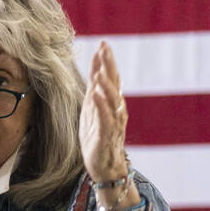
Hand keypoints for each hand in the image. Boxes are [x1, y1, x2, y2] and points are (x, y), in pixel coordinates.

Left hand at [79, 41, 128, 181]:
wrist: (104, 166)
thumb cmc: (98, 137)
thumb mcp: (93, 109)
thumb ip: (95, 89)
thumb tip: (95, 66)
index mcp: (111, 103)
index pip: (110, 78)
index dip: (106, 61)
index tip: (103, 43)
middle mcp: (116, 110)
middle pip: (114, 84)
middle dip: (109, 66)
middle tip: (105, 48)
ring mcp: (113, 123)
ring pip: (112, 101)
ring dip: (106, 85)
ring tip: (99, 72)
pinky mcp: (106, 136)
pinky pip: (105, 119)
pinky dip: (102, 107)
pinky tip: (95, 95)